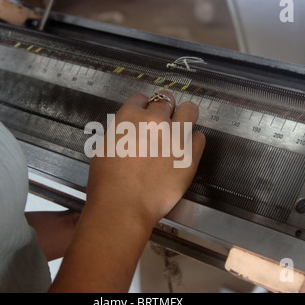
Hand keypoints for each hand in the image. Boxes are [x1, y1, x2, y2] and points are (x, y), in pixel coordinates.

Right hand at [51, 91, 204, 291]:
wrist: (123, 206)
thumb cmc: (107, 181)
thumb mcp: (105, 146)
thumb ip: (121, 131)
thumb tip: (131, 129)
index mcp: (129, 116)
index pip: (141, 98)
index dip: (144, 106)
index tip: (145, 113)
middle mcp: (154, 120)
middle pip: (166, 100)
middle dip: (164, 108)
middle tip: (163, 121)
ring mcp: (175, 136)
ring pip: (190, 111)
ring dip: (184, 116)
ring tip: (180, 128)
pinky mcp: (190, 155)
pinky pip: (200, 137)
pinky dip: (193, 141)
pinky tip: (185, 150)